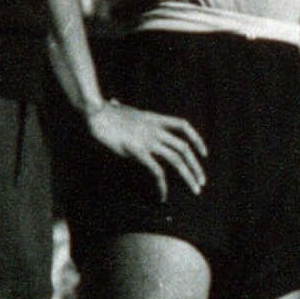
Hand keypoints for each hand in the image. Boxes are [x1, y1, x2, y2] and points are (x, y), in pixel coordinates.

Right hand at [88, 101, 208, 199]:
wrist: (97, 113)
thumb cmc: (103, 111)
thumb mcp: (117, 108)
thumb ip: (120, 108)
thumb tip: (113, 103)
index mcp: (154, 119)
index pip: (183, 126)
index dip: (196, 139)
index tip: (203, 153)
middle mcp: (155, 130)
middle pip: (184, 147)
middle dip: (196, 166)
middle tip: (202, 181)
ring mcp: (148, 141)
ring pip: (177, 159)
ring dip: (189, 176)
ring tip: (195, 189)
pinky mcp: (138, 151)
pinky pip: (156, 171)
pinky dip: (162, 185)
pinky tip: (163, 195)